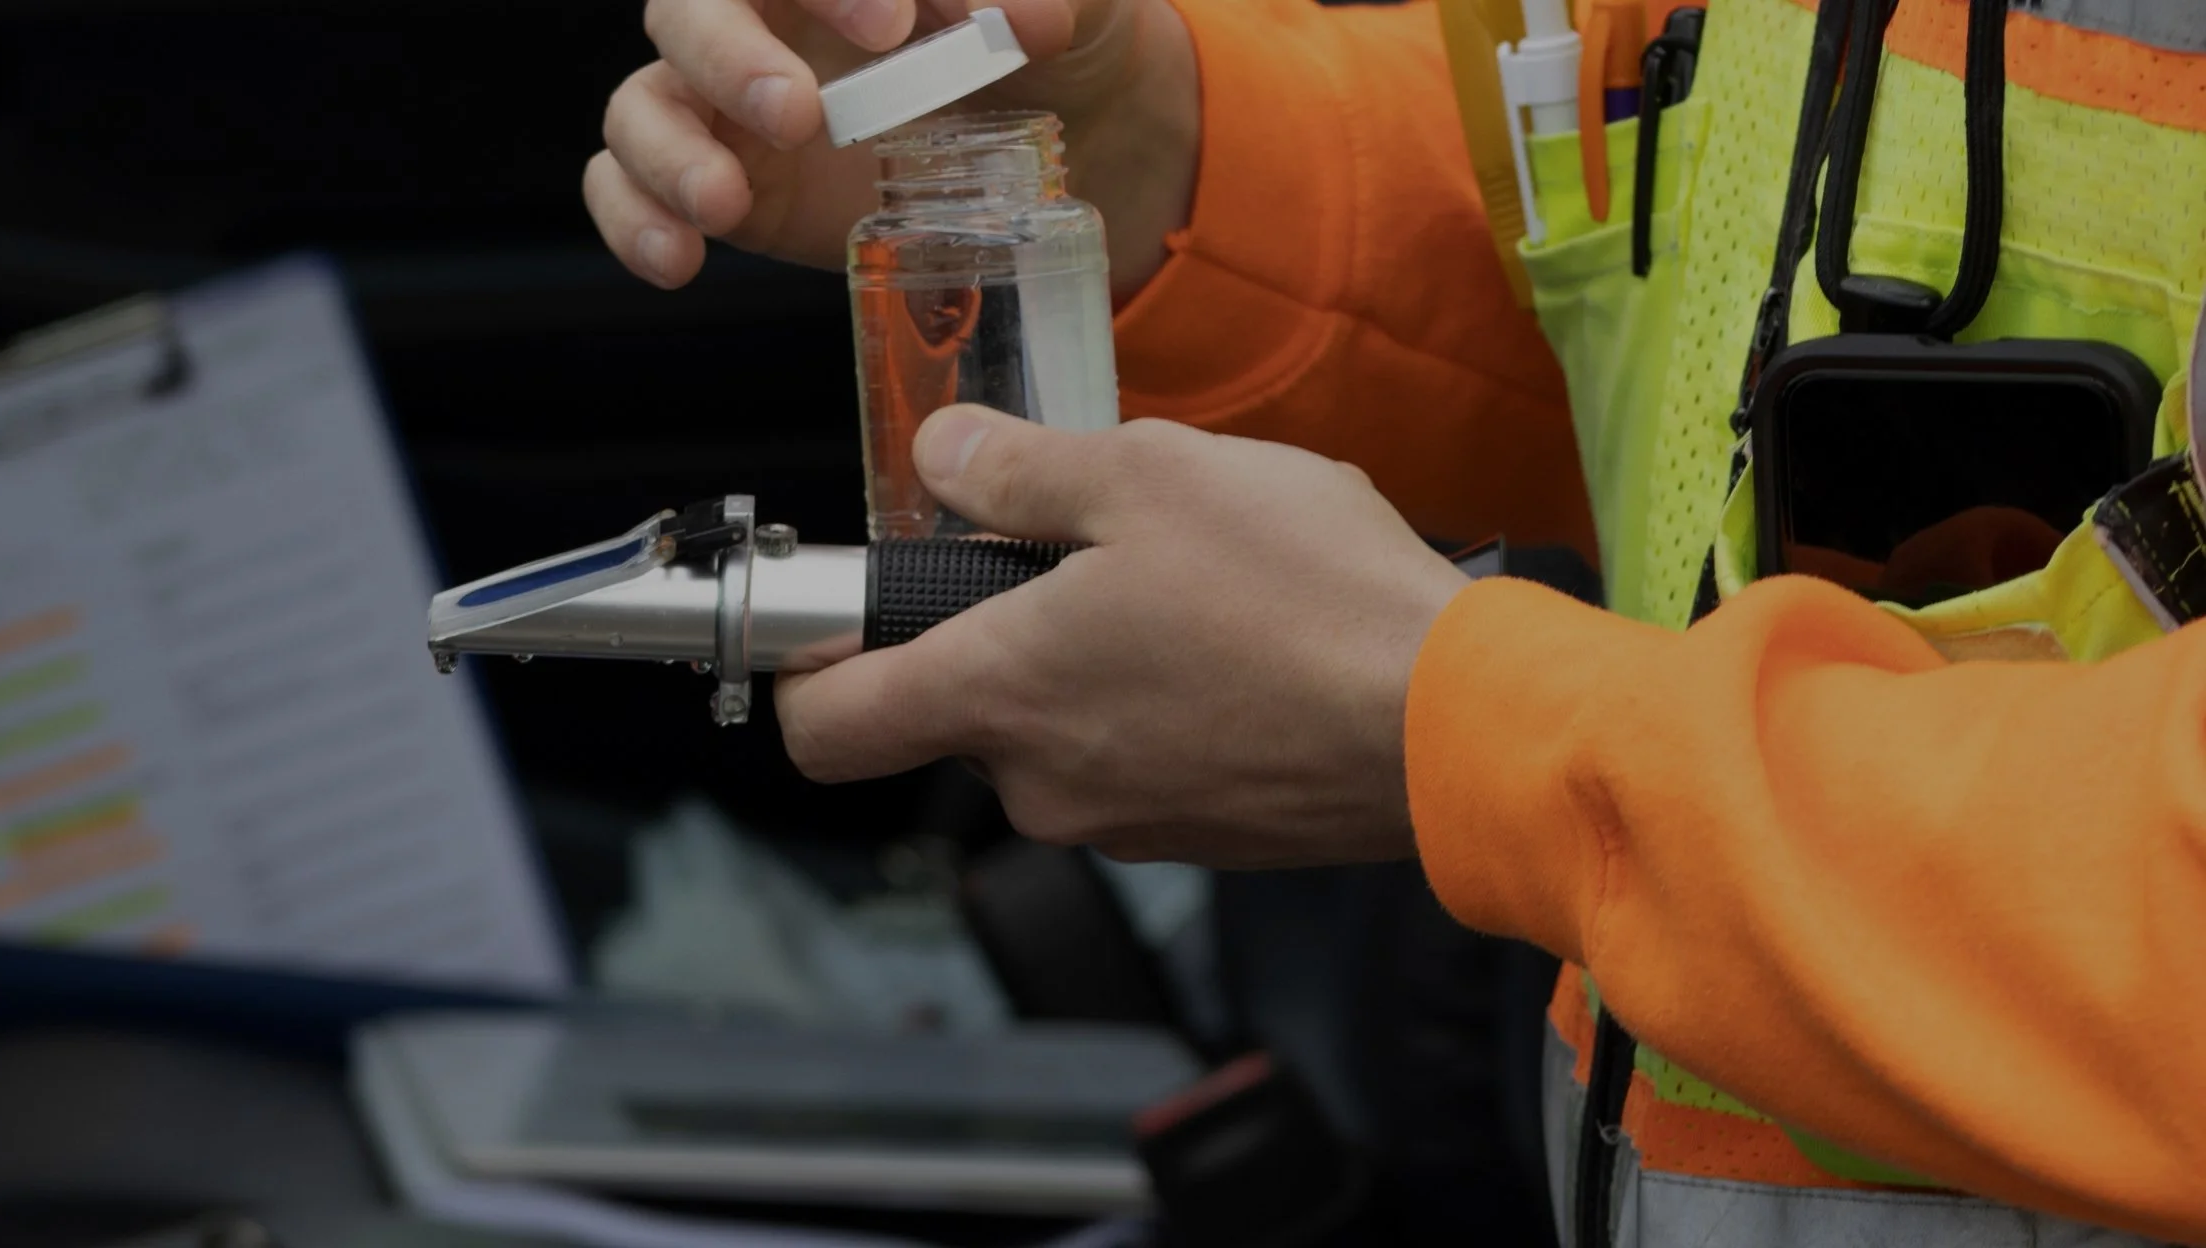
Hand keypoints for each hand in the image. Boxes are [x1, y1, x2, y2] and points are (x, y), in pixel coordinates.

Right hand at [585, 0, 1199, 298]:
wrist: (1076, 132)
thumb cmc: (1056, 42)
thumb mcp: (1084, 11)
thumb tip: (1029, 16)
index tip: (893, 26)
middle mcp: (766, 19)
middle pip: (688, 9)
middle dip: (729, 58)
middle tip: (799, 114)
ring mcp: (732, 104)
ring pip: (644, 103)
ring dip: (667, 153)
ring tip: (722, 205)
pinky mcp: (729, 183)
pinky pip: (632, 188)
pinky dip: (633, 220)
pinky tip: (677, 260)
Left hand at [775, 408, 1469, 867]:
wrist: (1455, 723)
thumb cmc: (1308, 598)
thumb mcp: (1150, 475)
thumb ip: (1019, 468)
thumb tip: (943, 458)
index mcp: (1001, 692)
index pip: (824, 727)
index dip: (806, 670)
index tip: (841, 615)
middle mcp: (1044, 782)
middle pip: (959, 708)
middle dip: (1002, 627)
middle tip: (1091, 549)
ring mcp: (1123, 821)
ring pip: (1059, 728)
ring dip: (1093, 658)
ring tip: (1195, 589)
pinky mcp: (1198, 838)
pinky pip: (1136, 758)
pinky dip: (1161, 702)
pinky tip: (1243, 646)